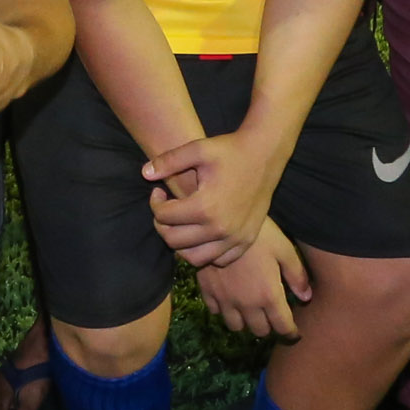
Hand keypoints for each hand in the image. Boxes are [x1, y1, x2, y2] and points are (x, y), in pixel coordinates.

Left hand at [144, 126, 285, 266]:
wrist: (264, 155)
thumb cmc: (229, 150)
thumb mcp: (197, 149)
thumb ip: (168, 161)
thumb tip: (144, 174)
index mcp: (205, 207)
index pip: (164, 217)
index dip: (154, 204)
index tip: (158, 192)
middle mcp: (220, 229)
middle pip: (174, 241)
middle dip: (162, 225)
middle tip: (165, 210)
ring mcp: (235, 238)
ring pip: (195, 258)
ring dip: (181, 244)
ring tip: (180, 225)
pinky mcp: (246, 241)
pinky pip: (219, 260)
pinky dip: (206, 252)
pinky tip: (202, 232)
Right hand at [194, 221, 312, 337]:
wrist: (222, 223)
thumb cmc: (259, 234)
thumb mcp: (284, 250)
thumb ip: (297, 275)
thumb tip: (307, 297)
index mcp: (268, 296)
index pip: (282, 327)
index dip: (290, 333)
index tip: (293, 333)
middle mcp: (247, 304)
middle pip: (259, 331)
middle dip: (269, 326)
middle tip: (272, 316)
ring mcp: (225, 299)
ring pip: (236, 326)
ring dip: (245, 322)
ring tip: (250, 310)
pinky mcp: (207, 292)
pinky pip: (216, 312)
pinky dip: (224, 310)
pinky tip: (230, 298)